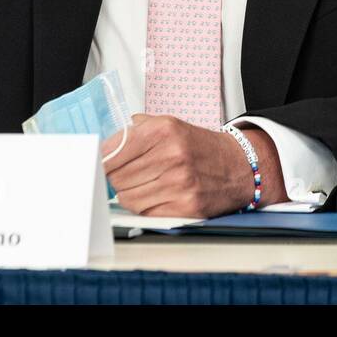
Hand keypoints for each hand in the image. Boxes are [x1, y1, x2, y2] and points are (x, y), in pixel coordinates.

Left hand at [100, 114, 286, 217]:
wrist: (239, 166)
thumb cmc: (201, 147)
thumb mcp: (170, 124)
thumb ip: (137, 130)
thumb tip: (105, 145)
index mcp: (163, 131)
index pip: (113, 150)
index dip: (101, 159)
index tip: (97, 162)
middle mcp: (171, 156)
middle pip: (117, 176)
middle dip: (115, 177)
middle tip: (124, 174)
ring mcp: (179, 184)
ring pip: (128, 197)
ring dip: (129, 193)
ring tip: (143, 184)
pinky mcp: (185, 207)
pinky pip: (145, 212)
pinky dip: (144, 206)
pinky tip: (155, 195)